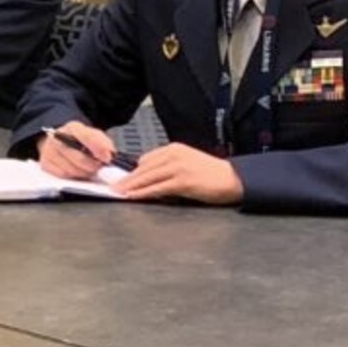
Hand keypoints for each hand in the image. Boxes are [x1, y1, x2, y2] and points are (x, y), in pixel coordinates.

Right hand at [36, 121, 114, 178]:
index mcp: (72, 127)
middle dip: (93, 165)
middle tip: (99, 167)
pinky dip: (73, 176)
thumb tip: (110, 154)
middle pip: (79, 157)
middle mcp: (57, 137)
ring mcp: (49, 151)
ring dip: (84, 172)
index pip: (86, 136)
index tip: (107, 158)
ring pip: (72, 169)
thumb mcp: (94, 136)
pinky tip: (77, 171)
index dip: (98, 148)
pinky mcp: (45, 164)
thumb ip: (104, 143)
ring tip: (88, 168)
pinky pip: (63, 175)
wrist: (60, 143)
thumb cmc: (79, 141)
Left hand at [114, 143, 244, 204]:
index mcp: (174, 149)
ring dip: (131, 186)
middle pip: (143, 168)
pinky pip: (157, 187)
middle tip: (113, 187)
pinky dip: (143, 193)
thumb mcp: (186, 163)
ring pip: (147, 177)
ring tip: (118, 193)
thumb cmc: (212, 174)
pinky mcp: (183, 181)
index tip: (120, 179)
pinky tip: (133, 197)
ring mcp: (179, 167)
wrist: (234, 179)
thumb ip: (167, 167)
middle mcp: (174, 155)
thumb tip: (147, 177)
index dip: (132, 171)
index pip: (145, 160)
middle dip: (127, 179)